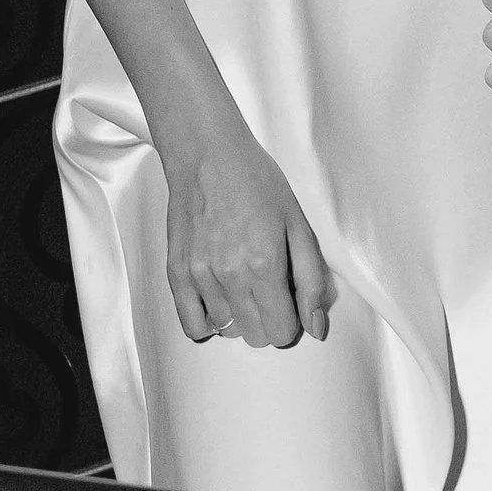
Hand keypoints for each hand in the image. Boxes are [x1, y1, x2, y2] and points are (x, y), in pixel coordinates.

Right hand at [161, 99, 334, 349]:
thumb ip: (311, 280)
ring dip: (240, 317)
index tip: (289, 301)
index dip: (291, 320)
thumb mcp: (298, 224)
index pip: (281, 332)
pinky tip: (219, 302)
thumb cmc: (257, 183)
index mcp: (265, 264)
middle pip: (256, 336)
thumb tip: (315, 328)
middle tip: (268, 289)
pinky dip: (208, 322)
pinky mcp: (176, 272)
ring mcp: (199, 276)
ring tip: (242, 284)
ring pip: (227, 330)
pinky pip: (191, 324)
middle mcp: (230, 275)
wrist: (208, 154)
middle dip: (268, 320)